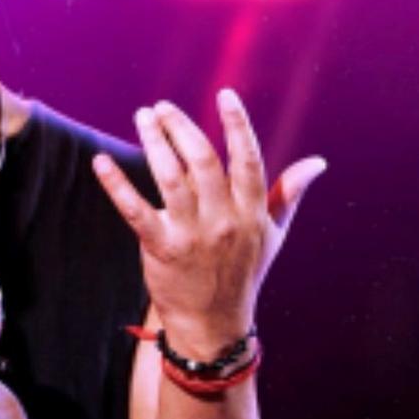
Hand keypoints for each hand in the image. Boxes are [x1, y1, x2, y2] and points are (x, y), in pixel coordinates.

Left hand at [92, 89, 325, 357]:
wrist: (214, 324)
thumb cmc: (243, 273)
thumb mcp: (272, 234)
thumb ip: (289, 194)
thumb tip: (317, 163)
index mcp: (252, 212)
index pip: (248, 159)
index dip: (237, 124)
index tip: (226, 94)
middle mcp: (224, 220)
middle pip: (203, 160)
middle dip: (181, 127)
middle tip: (162, 107)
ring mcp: (192, 234)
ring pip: (170, 176)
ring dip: (154, 141)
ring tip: (143, 117)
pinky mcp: (161, 247)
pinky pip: (135, 209)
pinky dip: (116, 184)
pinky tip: (101, 162)